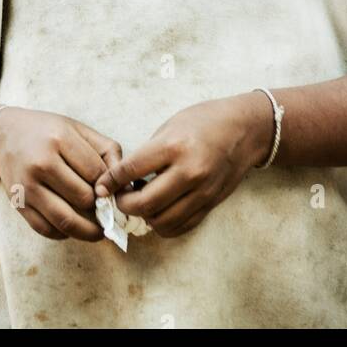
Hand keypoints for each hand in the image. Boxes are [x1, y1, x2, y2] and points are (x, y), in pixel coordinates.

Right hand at [0, 107, 122, 243]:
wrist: (2, 136)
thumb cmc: (47, 132)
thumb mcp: (77, 129)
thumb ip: (106, 150)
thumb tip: (125, 185)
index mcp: (59, 139)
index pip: (96, 173)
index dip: (109, 185)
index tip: (112, 190)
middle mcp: (41, 163)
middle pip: (84, 198)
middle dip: (99, 206)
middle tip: (107, 209)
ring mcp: (27, 186)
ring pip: (66, 220)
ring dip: (88, 230)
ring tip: (100, 230)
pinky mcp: (18, 204)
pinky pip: (47, 230)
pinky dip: (65, 233)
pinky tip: (73, 226)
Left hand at [93, 92, 271, 237]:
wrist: (245, 129)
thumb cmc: (204, 121)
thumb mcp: (170, 125)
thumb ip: (148, 153)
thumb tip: (123, 177)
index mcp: (174, 146)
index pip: (132, 170)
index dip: (111, 181)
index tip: (101, 185)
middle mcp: (189, 172)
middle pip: (144, 204)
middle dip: (124, 204)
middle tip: (118, 197)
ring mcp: (202, 192)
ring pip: (161, 221)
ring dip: (144, 216)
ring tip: (140, 201)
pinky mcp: (211, 204)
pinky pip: (180, 226)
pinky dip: (163, 224)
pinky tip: (158, 209)